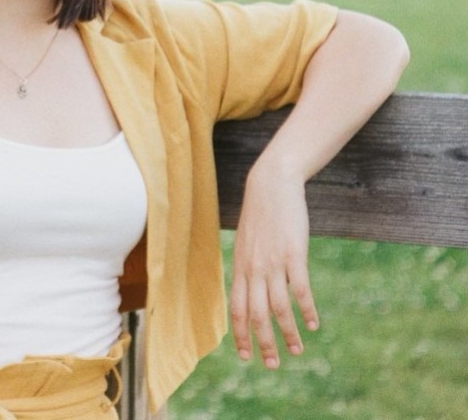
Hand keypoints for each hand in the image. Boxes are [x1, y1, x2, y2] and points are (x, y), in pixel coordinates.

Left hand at [228, 160, 318, 368]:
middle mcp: (253, 269)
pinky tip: (313, 324)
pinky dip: (306, 309)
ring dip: (287, 333)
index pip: (236, 309)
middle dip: (262, 343)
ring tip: (297, 350)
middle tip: (272, 364)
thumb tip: (252, 289)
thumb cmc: (261, 215)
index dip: (240, 334)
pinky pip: (299, 289)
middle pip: (255, 314)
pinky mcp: (292, 254)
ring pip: (278, 307)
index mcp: (240, 267)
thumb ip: (249, 267)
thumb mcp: (248, 243)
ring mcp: (273, 262)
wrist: (270, 184)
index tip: (245, 356)